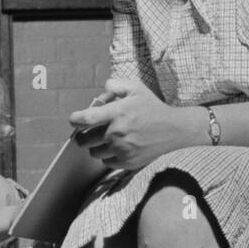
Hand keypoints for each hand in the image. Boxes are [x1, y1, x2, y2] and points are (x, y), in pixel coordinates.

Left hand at [70, 78, 198, 171]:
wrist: (173, 129)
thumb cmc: (152, 107)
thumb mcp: (136, 88)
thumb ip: (114, 85)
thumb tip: (99, 97)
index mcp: (118, 113)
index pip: (86, 119)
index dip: (75, 120)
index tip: (74, 120)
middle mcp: (118, 132)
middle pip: (85, 140)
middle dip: (82, 135)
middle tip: (87, 133)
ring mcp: (122, 149)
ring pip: (94, 152)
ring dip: (95, 146)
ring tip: (104, 140)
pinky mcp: (127, 162)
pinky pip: (106, 162)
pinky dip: (107, 156)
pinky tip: (116, 148)